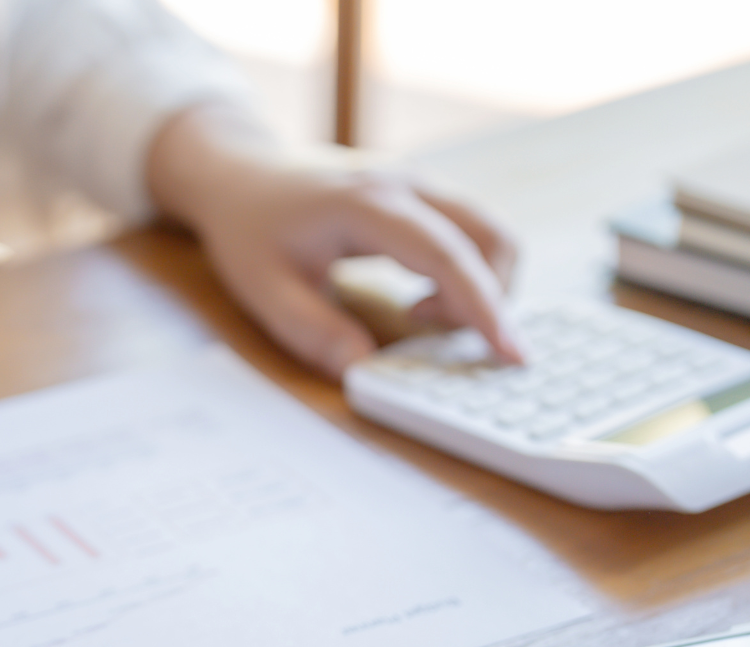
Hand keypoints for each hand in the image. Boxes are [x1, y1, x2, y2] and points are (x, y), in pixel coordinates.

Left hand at [146, 106, 521, 378]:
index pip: (446, 255)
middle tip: (447, 344)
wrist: (239, 173)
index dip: (483, 307)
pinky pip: (471, 235)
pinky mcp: (422, 197)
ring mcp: (420, 185)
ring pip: (489, 233)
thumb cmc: (249, 229)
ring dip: (480, 286)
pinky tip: (421, 300)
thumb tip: (365, 371)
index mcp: (369, 204)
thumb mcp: (264, 289)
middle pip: (491, 237)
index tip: (510, 354)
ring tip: (421, 317)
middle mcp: (407, 185)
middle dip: (491, 299)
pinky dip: (467, 274)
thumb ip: (314, 332)